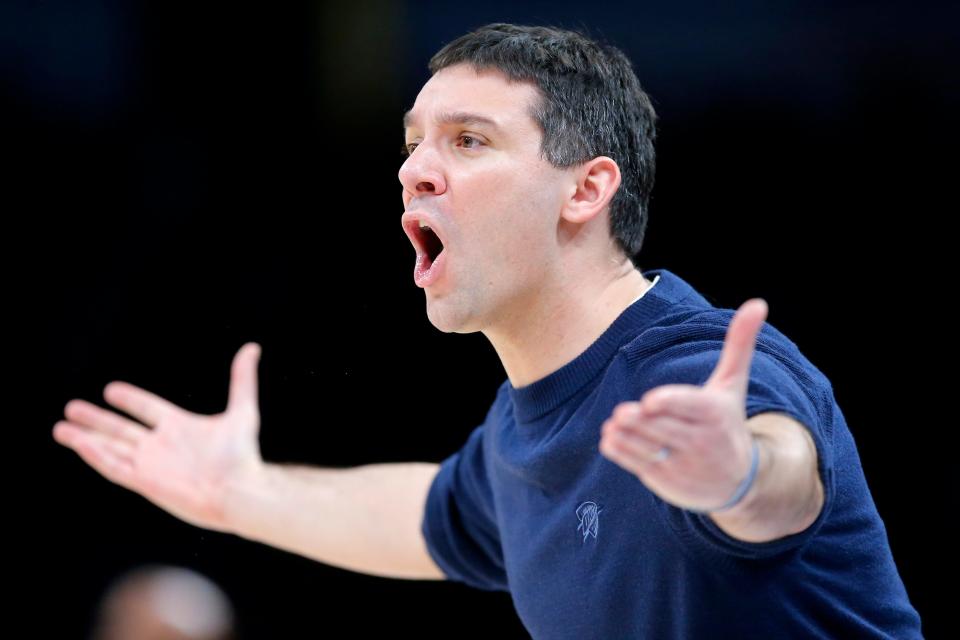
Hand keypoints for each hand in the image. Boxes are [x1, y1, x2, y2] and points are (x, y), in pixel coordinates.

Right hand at [53, 342, 263, 531]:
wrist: (239, 489)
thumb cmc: (242, 455)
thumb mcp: (242, 411)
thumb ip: (242, 380)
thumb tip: (252, 348)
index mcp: (179, 427)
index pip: (147, 409)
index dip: (130, 400)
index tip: (110, 390)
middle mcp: (161, 446)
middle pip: (121, 429)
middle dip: (95, 419)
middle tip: (71, 407)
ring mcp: (152, 465)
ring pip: (111, 448)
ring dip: (86, 439)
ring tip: (60, 428)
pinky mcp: (146, 482)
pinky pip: (115, 468)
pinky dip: (97, 456)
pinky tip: (80, 445)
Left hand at [599, 299, 766, 511]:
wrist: (740, 482)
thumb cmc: (728, 421)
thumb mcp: (734, 385)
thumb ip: (739, 345)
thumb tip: (758, 302)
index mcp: (716, 414)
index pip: (690, 406)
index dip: (670, 403)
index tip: (649, 402)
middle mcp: (703, 442)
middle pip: (665, 428)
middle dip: (640, 422)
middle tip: (621, 413)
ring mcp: (685, 465)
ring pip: (650, 448)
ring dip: (626, 436)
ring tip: (612, 424)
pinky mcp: (668, 482)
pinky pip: (640, 466)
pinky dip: (621, 452)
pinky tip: (610, 439)